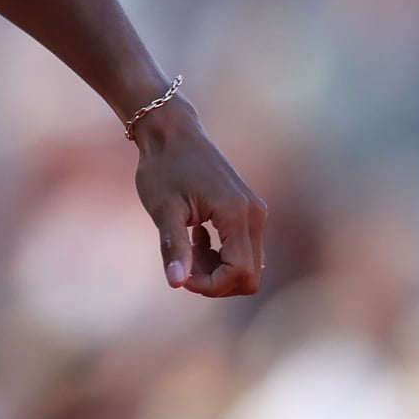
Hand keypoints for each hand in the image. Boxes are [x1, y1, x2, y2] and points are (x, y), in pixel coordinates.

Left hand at [132, 101, 265, 296]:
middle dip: (214, 280)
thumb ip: (173, 247)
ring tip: (186, 247)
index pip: (240, 272)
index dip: (210, 285)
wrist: (172, 132)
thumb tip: (176, 283)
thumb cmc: (163, 168)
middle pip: (250, 274)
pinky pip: (244, 249)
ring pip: (247, 264)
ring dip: (216, 268)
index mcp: (236, 214)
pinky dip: (220, 254)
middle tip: (182, 261)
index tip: (180, 274)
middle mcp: (255, 215)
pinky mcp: (249, 211)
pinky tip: (196, 236)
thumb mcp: (163, 209)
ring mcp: (255, 212)